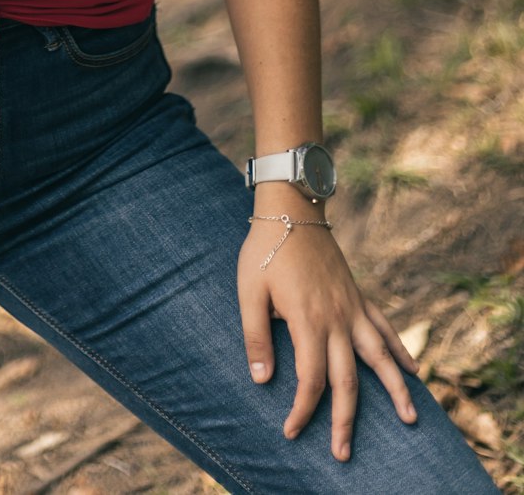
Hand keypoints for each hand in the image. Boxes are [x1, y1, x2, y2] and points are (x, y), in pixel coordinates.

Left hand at [238, 213, 421, 462]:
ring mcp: (352, 308)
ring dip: (395, 390)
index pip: (311, 379)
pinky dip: (400, 350)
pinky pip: (385, 327)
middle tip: (343, 454)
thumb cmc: (265, 250)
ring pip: (379, 357)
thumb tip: (261, 379)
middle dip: (346, 420)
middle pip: (348, 380)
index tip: (292, 431)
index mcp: (308, 321)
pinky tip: (414, 370)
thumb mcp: (249, 290)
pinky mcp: (359, 296)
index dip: (302, 410)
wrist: (292, 209)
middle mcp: (337, 319)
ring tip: (410, 420)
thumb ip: (256, 335)